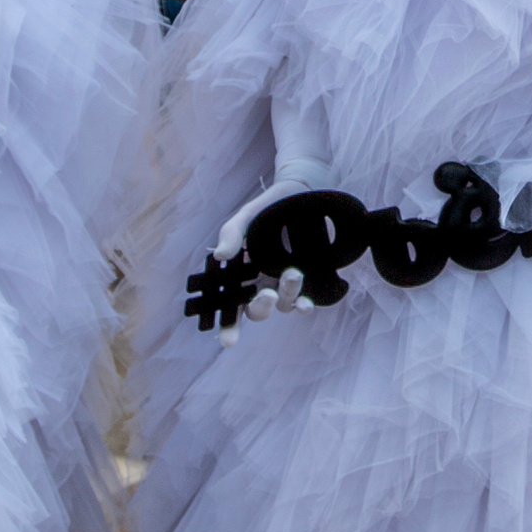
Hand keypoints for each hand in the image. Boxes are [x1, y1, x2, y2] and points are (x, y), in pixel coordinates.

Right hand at [211, 171, 322, 347]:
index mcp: (244, 274)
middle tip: (266, 296)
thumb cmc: (269, 207)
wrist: (303, 190)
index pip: (233, 306)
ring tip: (293, 274)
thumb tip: (219, 255)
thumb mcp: (247, 216)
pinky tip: (307, 303)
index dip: (229, 326)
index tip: (228, 340)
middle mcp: (265, 283)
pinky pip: (307, 299)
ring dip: (287, 296)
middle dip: (261, 309)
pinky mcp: (312, 279)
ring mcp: (288, 282)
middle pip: (258, 311)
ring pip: (284, 304)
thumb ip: (232, 233)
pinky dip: (306, 304)